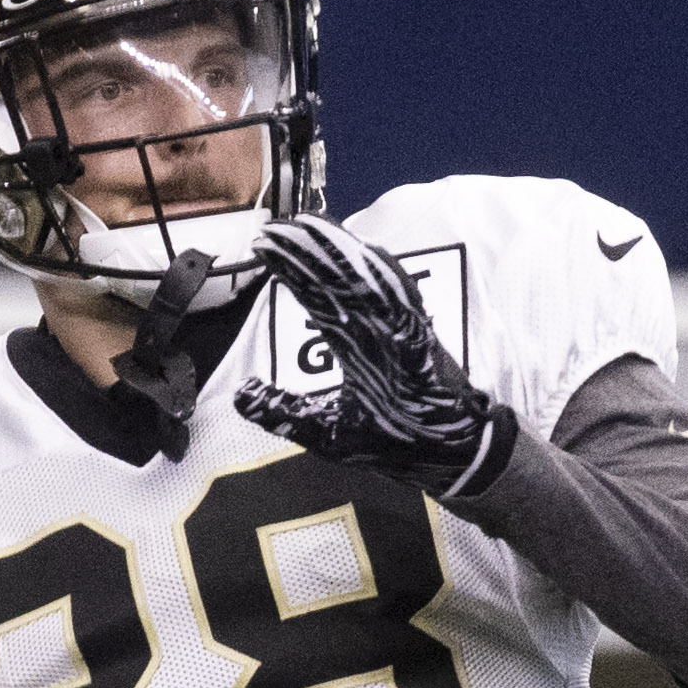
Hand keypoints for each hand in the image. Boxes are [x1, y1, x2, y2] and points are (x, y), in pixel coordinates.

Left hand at [230, 214, 511, 495]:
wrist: (447, 460)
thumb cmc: (392, 441)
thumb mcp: (322, 431)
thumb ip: (281, 411)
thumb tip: (240, 395)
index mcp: (355, 344)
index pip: (316, 298)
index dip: (291, 271)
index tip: (263, 246)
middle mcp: (376, 331)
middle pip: (337, 282)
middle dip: (307, 253)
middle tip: (276, 227)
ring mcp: (401, 334)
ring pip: (367, 285)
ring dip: (341, 256)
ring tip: (311, 229)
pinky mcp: (423, 346)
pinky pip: (404, 308)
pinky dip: (388, 282)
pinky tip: (369, 255)